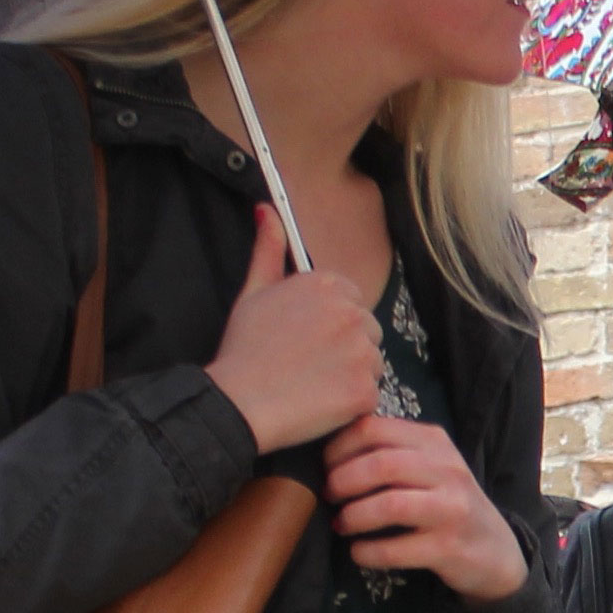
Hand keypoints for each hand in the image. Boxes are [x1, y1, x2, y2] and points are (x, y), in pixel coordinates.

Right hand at [205, 203, 379, 454]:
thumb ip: (268, 249)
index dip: (330, 323)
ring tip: (313, 384)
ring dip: (351, 375)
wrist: (240, 401)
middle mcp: (351, 313)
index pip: (351, 300)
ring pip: (372, 363)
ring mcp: (362, 352)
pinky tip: (321, 403)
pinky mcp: (366, 390)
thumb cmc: (244, 348)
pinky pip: (370, 395)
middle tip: (309, 364)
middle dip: (346, 347)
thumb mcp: (253, 291)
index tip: (308, 338)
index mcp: (328, 286)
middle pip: (367, 331)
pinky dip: (351, 404)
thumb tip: (266, 209)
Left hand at [325, 411, 524, 598]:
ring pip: (389, 505)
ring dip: (354, 516)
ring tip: (341, 525)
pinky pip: (396, 549)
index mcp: (435, 442)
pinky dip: (367, 552)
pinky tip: (358, 552)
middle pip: (380, 465)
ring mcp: (452, 509)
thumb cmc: (447, 503)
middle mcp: (448, 470)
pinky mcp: (449, 548)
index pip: (374, 429)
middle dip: (342, 482)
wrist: (495, 550)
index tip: (325, 467)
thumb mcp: (429, 466)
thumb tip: (329, 451)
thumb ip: (392, 451)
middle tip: (329, 497)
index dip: (339, 448)